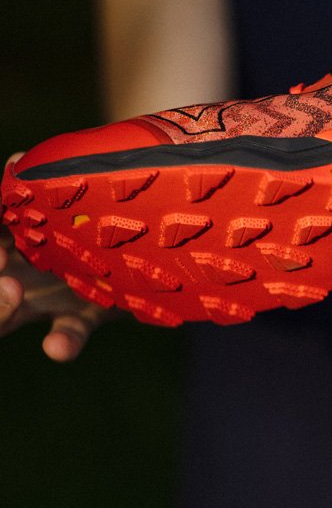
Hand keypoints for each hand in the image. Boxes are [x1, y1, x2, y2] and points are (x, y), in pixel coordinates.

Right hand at [0, 154, 109, 360]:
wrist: (142, 240)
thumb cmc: (90, 207)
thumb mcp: (60, 195)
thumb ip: (35, 183)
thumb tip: (18, 159)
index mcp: (9, 239)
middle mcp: (17, 271)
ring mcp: (44, 298)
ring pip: (8, 313)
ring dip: (2, 308)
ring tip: (14, 291)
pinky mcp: (80, 317)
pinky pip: (67, 333)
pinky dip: (62, 342)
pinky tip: (56, 347)